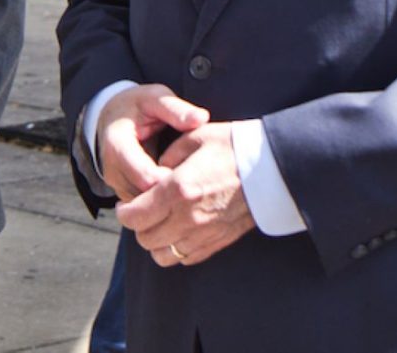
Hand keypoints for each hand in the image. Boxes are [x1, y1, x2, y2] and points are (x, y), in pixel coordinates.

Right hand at [94, 85, 210, 202]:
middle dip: (172, 194)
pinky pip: (144, 207)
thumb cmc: (137, 106)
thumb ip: (175, 109)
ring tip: (192, 188)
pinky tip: (181, 192)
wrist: (112, 117)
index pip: (145, 176)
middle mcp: (112, 170)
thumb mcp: (154, 99)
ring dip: (168, 201)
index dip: (172, 178)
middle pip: (145, 196)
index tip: (195, 171)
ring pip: (145, 206)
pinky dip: (162, 202)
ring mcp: (116, 184)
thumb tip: (201, 118)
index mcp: (117, 145)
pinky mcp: (124, 193)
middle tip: (199, 185)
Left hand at [116, 121, 254, 267]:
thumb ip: (167, 157)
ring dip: (155, 241)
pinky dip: (176, 248)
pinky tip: (179, 229)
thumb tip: (155, 174)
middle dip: (137, 226)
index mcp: (178, 189)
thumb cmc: (234, 147)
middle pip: (145, 239)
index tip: (124, 204)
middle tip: (140, 211)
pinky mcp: (218, 242)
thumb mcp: (194, 138)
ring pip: (163, 255)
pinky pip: (186, 258)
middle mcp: (188, 218)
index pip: (135, 216)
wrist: (273, 168)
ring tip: (159, 222)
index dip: (123, 212)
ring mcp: (204, 234)